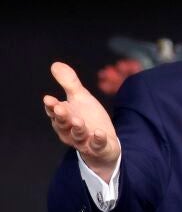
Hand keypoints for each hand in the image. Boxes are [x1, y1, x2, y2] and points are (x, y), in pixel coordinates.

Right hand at [44, 62, 119, 182]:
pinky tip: (100, 132)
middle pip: (63, 124)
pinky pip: (97, 145)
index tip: (48, 98)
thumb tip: (55, 64)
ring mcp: (84, 141)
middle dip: (61, 117)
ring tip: (78, 120)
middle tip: (60, 108)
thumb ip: (69, 83)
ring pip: (77, 136)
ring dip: (77, 129)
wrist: (103, 142)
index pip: (55, 112)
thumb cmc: (88, 118)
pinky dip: (98, 139)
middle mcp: (70, 131)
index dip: (51, 106)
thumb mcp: (80, 98)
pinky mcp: (98, 147)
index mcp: (64, 118)